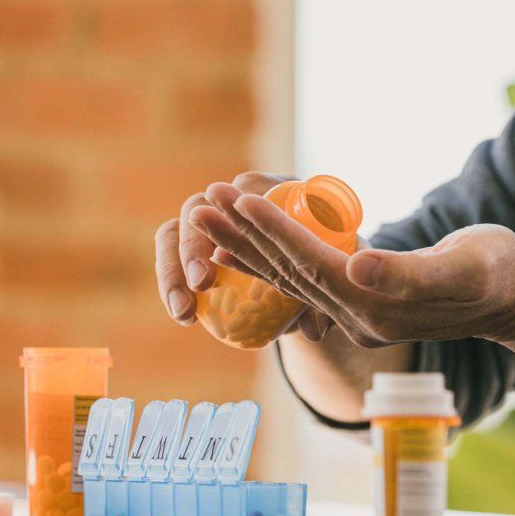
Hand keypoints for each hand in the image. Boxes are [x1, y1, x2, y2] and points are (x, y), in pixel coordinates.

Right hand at [153, 172, 333, 339]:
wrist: (324, 274)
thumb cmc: (337, 263)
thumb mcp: (341, 277)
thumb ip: (336, 296)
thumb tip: (314, 329)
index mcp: (279, 190)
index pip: (248, 186)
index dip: (237, 208)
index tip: (231, 244)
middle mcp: (238, 199)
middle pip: (199, 204)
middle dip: (194, 244)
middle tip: (201, 283)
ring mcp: (214, 222)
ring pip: (176, 232)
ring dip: (173, 269)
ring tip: (183, 311)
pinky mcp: (198, 248)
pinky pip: (173, 260)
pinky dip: (173, 283)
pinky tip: (183, 314)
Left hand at [188, 183, 514, 347]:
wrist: (512, 300)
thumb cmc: (496, 272)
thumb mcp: (465, 267)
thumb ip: (410, 270)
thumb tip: (356, 263)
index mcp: (378, 306)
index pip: (314, 264)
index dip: (276, 232)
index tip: (240, 200)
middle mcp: (356, 316)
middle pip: (288, 273)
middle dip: (243, 237)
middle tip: (201, 200)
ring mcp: (353, 316)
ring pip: (286, 278)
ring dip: (244, 246)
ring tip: (205, 215)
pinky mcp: (354, 305)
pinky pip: (299, 283)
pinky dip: (265, 262)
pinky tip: (236, 245)